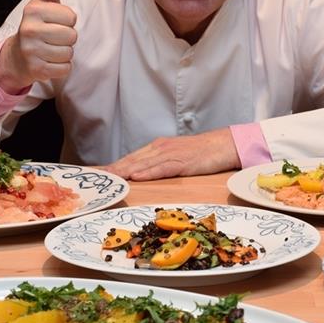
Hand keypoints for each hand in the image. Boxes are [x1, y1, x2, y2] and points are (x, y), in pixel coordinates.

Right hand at [0, 0, 77, 92]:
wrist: (17, 57)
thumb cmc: (37, 26)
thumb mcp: (43, 2)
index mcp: (33, 10)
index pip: (72, 18)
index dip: (67, 21)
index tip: (55, 23)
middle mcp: (29, 29)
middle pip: (72, 36)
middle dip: (67, 39)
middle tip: (52, 38)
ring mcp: (31, 51)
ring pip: (69, 53)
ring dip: (64, 53)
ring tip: (50, 49)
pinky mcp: (36, 70)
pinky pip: (65, 69)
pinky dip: (61, 67)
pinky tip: (48, 61)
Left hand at [104, 128, 240, 180]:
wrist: (223, 144)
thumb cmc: (202, 152)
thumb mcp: (177, 156)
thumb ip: (161, 163)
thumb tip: (145, 174)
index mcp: (159, 147)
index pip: (133, 157)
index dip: (117, 164)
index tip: (102, 172)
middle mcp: (161, 148)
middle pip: (134, 159)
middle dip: (116, 168)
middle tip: (100, 177)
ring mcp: (171, 154)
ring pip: (144, 163)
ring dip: (126, 171)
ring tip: (112, 178)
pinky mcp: (182, 162)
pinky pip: (162, 168)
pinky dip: (148, 172)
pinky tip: (137, 177)